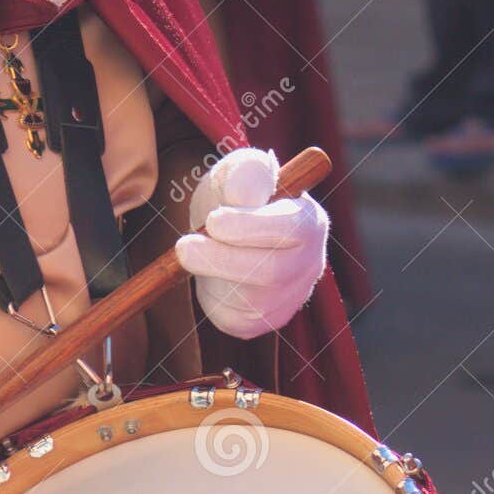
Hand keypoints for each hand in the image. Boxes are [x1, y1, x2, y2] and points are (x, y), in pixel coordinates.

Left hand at [175, 147, 328, 337]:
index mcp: (310, 221)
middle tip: (184, 247)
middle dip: (222, 259)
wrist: (225, 233)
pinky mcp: (267, 320)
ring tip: (194, 253)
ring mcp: (292, 296)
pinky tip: (211, 276)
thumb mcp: (238, 173)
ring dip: (212, 276)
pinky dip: (213, 297)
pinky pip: (236, 319)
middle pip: (271, 271)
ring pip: (250, 300)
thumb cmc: (237, 198)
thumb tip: (244, 191)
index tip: (213, 220)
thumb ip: (245, 174)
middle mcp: (310, 263)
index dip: (249, 227)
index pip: (291, 228)